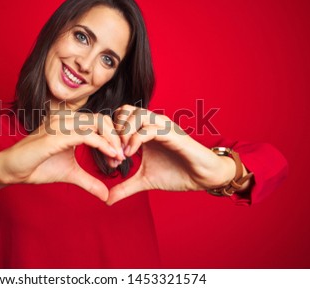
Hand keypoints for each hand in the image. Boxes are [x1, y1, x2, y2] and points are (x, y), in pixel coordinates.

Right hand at [0, 110, 124, 200]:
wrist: (13, 170)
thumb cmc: (38, 167)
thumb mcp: (71, 174)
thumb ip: (89, 181)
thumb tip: (107, 195)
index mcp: (71, 124)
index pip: (101, 122)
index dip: (113, 138)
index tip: (119, 158)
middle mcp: (67, 119)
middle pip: (103, 119)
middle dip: (117, 138)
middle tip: (122, 158)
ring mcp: (61, 124)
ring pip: (98, 123)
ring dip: (112, 141)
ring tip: (117, 159)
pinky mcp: (57, 134)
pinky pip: (87, 135)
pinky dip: (102, 144)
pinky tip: (111, 156)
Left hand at [107, 105, 236, 204]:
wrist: (202, 177)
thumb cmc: (176, 173)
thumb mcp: (144, 181)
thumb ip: (125, 187)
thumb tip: (107, 200)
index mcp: (144, 131)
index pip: (119, 117)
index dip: (109, 134)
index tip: (108, 157)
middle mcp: (152, 124)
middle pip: (124, 109)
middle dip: (114, 130)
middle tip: (113, 152)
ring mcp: (162, 127)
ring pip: (136, 114)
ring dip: (124, 133)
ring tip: (121, 154)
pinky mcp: (172, 134)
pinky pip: (149, 128)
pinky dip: (135, 140)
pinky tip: (130, 155)